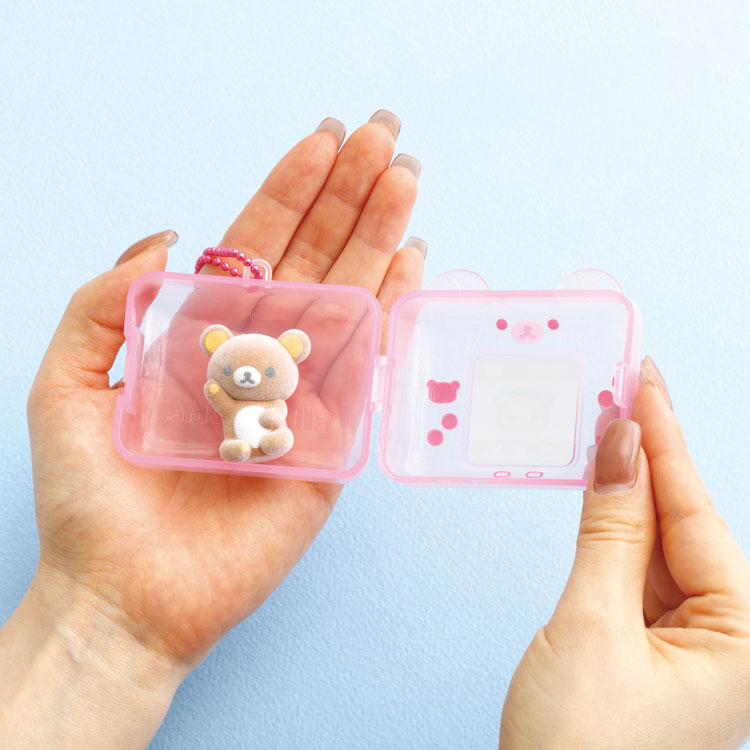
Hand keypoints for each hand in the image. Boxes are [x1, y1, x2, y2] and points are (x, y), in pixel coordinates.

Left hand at [2, 111, 423, 746]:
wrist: (129, 595)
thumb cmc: (93, 499)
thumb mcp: (69, 384)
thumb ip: (105, 304)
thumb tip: (166, 237)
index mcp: (203, 334)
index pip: (256, 246)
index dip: (289, 191)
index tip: (322, 139)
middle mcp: (260, 353)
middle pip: (313, 258)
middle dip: (348, 195)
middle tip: (384, 134)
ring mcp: (303, 393)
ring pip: (348, 298)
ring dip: (379, 236)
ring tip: (406, 177)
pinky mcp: (332, 440)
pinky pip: (366, 366)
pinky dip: (391, 313)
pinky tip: (411, 262)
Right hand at [499, 357, 749, 748]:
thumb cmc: (577, 746)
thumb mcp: (591, 623)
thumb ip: (610, 531)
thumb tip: (621, 449)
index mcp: (741, 644)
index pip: (700, 519)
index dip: (668, 445)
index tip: (645, 385)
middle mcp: (726, 641)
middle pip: (686, 528)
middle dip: (652, 460)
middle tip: (624, 392)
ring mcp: (686, 644)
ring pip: (659, 546)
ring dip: (630, 492)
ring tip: (607, 431)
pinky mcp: (647, 645)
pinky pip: (637, 571)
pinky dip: (614, 531)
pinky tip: (600, 494)